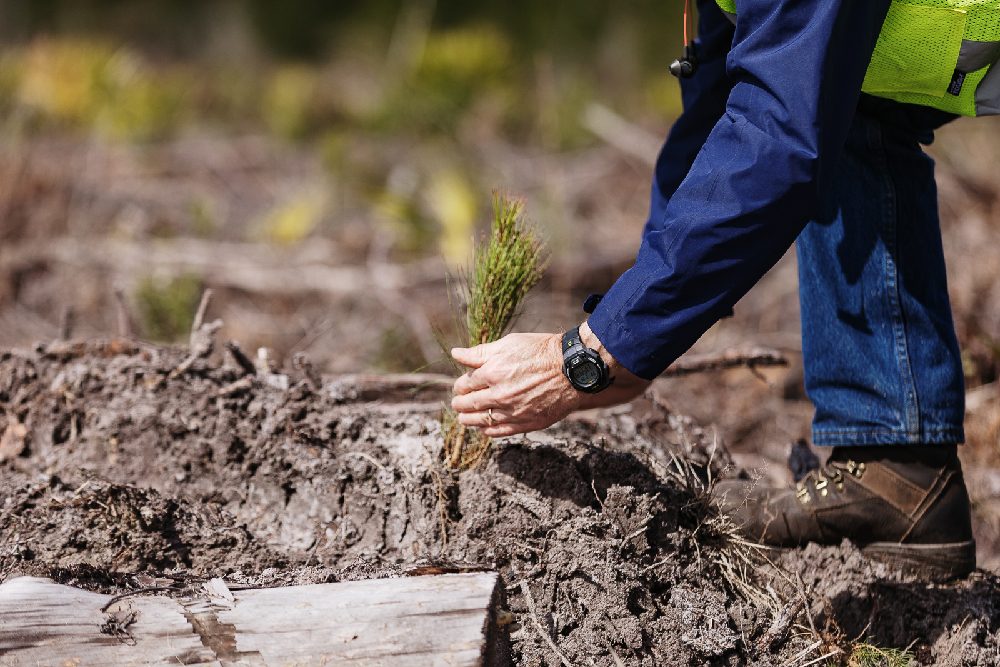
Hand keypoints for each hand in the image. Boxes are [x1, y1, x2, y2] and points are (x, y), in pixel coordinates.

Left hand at [451, 333, 579, 436]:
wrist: (573, 368)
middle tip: (457, 404)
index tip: (461, 386)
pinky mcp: (527, 423)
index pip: (465, 384)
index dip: (460, 385)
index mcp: (492, 373)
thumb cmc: (541, 351)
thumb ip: (480, 352)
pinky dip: (488, 431)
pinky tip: (483, 429)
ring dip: (468, 420)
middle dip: (460, 403)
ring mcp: (513, 411)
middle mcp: (499, 395)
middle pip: (469, 404)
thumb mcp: (509, 344)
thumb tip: (455, 354)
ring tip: (464, 418)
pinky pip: (500, 431)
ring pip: (481, 420)